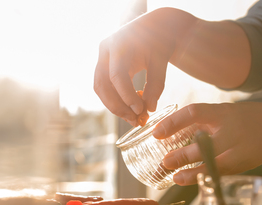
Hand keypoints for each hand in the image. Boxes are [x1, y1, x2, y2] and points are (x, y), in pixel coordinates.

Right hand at [94, 8, 196, 126]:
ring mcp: (102, 58)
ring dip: (115, 106)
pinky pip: (105, 87)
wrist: (155, 26)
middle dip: (117, 106)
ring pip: (100, 89)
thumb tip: (150, 108)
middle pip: (102, 85)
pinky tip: (132, 108)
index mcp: (119, 44)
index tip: (141, 110)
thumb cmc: (159, 40)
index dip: (127, 96)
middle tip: (135, 121)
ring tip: (134, 118)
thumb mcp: (161, 60)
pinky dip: (116, 100)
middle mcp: (105, 50)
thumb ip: (156, 84)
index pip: (117, 76)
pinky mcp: (104, 66)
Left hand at [152, 98, 261, 185]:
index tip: (156, 133)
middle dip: (181, 155)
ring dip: (192, 172)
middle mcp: (231, 129)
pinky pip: (223, 173)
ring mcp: (240, 148)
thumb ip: (203, 124)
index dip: (173, 123)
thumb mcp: (224, 113)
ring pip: (213, 162)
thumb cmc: (246, 119)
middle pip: (203, 143)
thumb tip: (172, 137)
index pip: (194, 112)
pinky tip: (194, 181)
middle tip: (165, 161)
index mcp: (222, 112)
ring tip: (175, 177)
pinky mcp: (246, 163)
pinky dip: (207, 178)